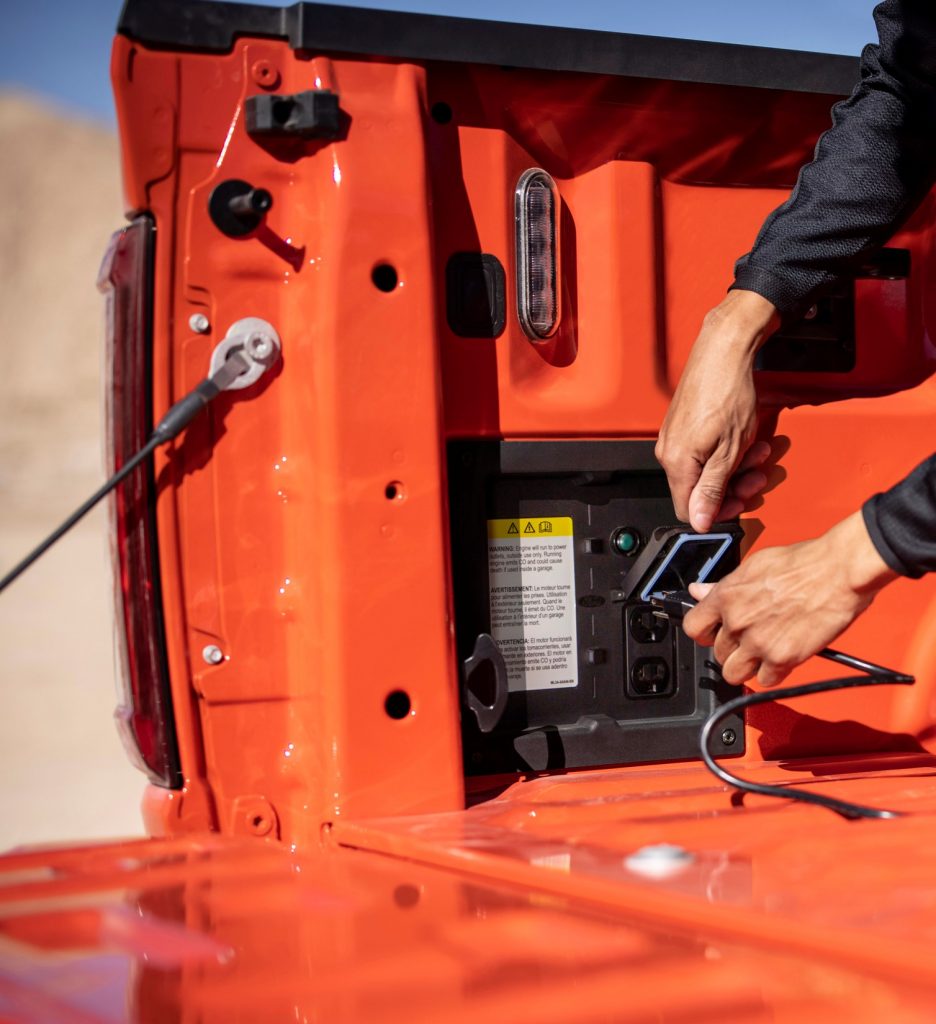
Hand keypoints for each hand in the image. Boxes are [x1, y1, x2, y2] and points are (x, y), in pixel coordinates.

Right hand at [656, 290, 780, 531]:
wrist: (723, 350)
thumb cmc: (727, 391)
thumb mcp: (729, 450)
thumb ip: (711, 489)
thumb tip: (699, 521)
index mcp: (676, 463)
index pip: (689, 510)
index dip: (717, 512)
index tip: (741, 503)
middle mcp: (668, 453)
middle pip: (699, 490)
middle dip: (734, 487)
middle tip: (757, 475)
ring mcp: (674, 438)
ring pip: (705, 470)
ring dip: (736, 468)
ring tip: (758, 451)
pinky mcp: (683, 427)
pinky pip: (703, 452)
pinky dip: (727, 452)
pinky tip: (745, 441)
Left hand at [683, 511, 898, 686]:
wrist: (839, 570)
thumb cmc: (804, 563)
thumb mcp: (754, 566)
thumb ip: (724, 586)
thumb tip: (699, 591)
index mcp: (726, 596)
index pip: (693, 628)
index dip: (703, 633)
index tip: (713, 633)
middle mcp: (737, 621)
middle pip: (716, 653)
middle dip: (732, 648)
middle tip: (751, 639)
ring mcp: (757, 642)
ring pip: (733, 673)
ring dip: (747, 666)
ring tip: (763, 653)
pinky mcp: (782, 658)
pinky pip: (765, 681)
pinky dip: (773, 674)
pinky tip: (782, 658)